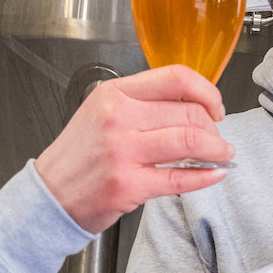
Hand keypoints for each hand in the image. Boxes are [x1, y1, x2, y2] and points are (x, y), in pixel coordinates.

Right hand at [34, 65, 234, 232]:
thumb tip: (192, 104)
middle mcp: (118, 118)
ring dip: (217, 149)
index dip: (206, 91)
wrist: (50, 195)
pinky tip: (215, 174)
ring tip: (222, 154)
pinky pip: (180, 177)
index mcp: (114, 94)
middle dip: (213, 127)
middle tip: (216, 138)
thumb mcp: (101, 113)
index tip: (214, 106)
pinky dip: (206, 176)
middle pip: (189, 111)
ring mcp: (123, 151)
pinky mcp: (129, 184)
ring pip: (191, 141)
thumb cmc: (79, 156)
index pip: (175, 77)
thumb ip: (141, 103)